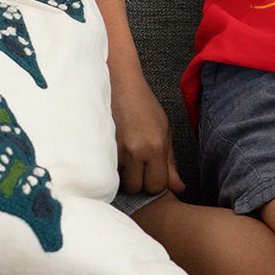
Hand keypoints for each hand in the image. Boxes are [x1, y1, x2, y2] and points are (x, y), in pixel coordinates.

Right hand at [110, 70, 184, 195]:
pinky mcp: (97, 149)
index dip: (154, 182)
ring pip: (118, 182)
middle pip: (135, 188)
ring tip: (123, 155)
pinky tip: (112, 154)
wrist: (117, 86)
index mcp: (155, 147)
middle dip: (137, 181)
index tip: (152, 172)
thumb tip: (178, 188)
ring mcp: (113, 151)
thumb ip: (170, 162)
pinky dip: (108, 168)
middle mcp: (134, 151)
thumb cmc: (143, 106)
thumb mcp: (164, 131)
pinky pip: (104, 172)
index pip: (156, 186)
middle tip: (136, 162)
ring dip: (121, 175)